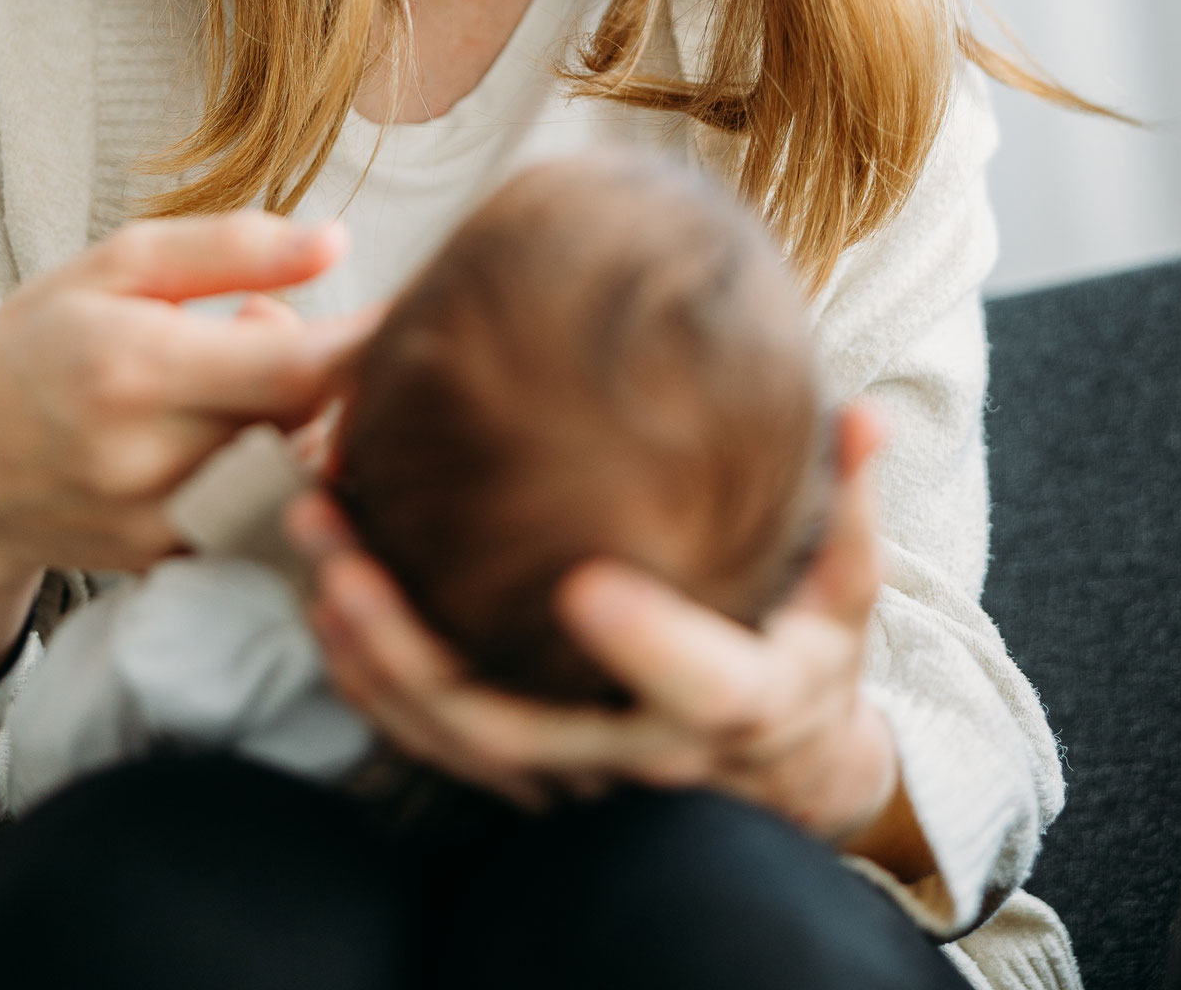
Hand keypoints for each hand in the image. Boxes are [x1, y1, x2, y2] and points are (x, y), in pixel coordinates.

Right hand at [0, 214, 364, 728]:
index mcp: (137, 367)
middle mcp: (150, 457)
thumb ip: (231, 247)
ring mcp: (162, 523)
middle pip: (309, 420)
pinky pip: (269, 512)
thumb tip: (340, 242)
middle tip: (274, 327)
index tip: (414, 307)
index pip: (298, 368)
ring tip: (242, 379)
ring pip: (296, 469)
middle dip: (328, 368)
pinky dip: (280, 468)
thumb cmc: (40, 345)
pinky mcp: (173, 561)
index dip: (370, 343)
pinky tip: (236, 431)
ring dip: (304, 421)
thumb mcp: (115, 267)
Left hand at [293, 406, 930, 873]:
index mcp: (732, 700)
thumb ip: (849, 501)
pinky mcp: (526, 761)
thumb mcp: (849, 585)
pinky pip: (429, 735)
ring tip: (315, 547)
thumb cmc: (808, 653)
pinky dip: (369, 673)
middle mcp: (637, 751)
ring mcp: (570, 765)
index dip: (646, 643)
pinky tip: (323, 593)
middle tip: (342, 547)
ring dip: (366, 649)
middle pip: (507, 723)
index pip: (696, 685)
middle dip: (410, 642)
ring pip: (446, 735)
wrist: (780, 764)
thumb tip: (865, 415)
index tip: (583, 584)